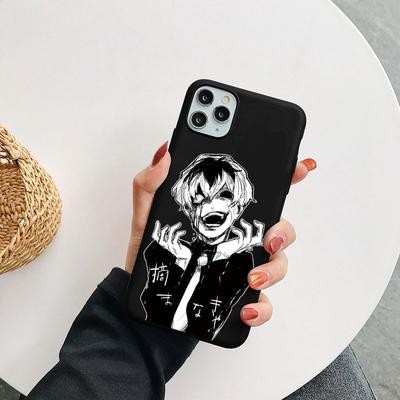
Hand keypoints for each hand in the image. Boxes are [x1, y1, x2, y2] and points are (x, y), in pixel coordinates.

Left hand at [125, 141, 316, 327]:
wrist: (149, 293)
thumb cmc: (151, 250)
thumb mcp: (147, 214)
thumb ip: (150, 183)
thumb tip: (165, 155)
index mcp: (224, 215)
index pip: (261, 193)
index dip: (285, 176)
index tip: (299, 168)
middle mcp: (240, 239)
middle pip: (280, 229)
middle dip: (283, 231)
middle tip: (268, 238)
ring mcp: (242, 266)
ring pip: (279, 264)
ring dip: (274, 270)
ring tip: (251, 277)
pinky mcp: (239, 296)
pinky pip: (263, 303)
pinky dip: (262, 308)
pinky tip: (246, 310)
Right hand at [152, 221, 191, 268]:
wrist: (184, 256)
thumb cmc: (177, 247)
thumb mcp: (171, 241)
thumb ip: (168, 235)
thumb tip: (167, 227)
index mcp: (163, 243)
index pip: (154, 236)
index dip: (155, 229)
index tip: (158, 221)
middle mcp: (165, 245)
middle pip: (160, 235)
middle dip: (164, 229)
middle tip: (168, 226)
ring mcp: (170, 246)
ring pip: (169, 235)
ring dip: (174, 227)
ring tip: (179, 224)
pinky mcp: (176, 247)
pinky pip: (176, 238)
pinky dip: (180, 233)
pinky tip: (184, 232)